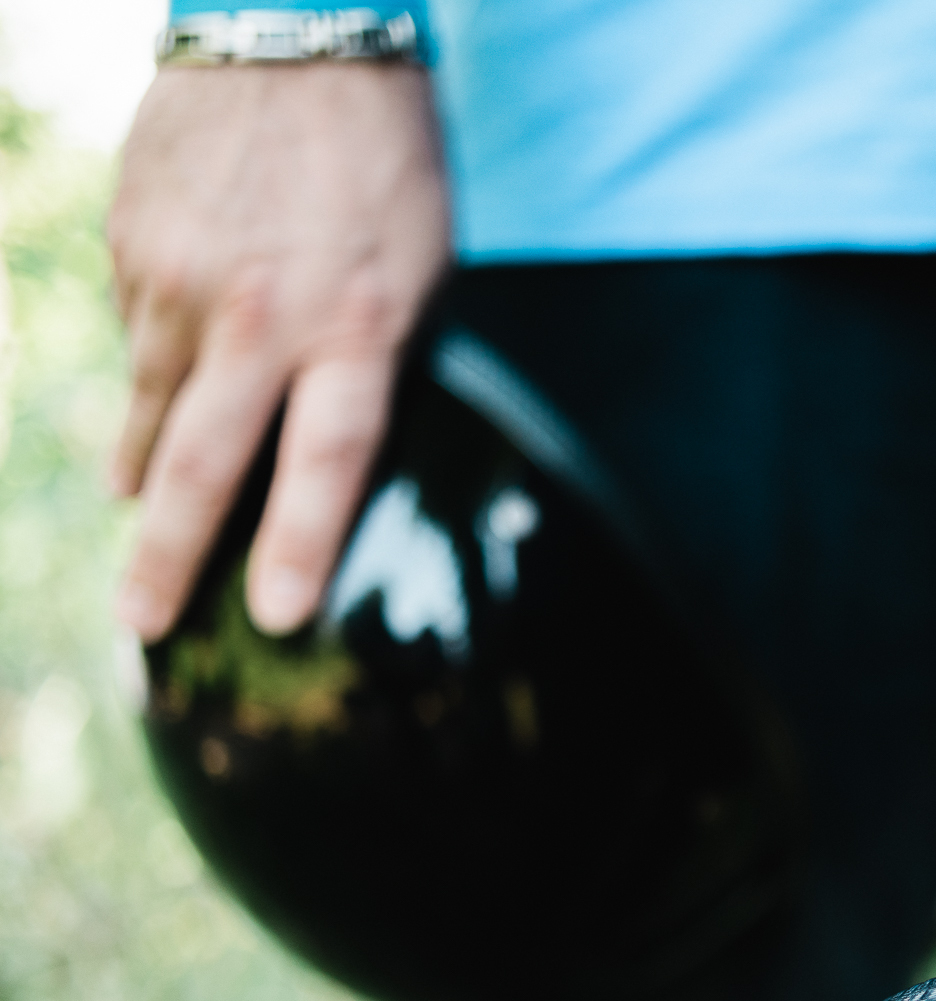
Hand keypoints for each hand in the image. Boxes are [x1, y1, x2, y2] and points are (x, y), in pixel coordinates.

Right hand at [106, 62, 449, 641]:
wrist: (291, 32)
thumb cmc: (387, 164)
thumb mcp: (423, 269)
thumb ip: (379, 358)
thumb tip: (338, 445)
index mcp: (353, 322)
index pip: (326, 458)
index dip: (301, 543)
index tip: (275, 615)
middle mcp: (258, 312)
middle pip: (203, 459)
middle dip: (170, 554)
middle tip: (144, 623)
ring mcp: (179, 279)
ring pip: (152, 406)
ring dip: (145, 472)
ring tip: (139, 519)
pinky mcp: (129, 245)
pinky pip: (137, 336)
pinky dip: (151, 373)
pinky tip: (161, 386)